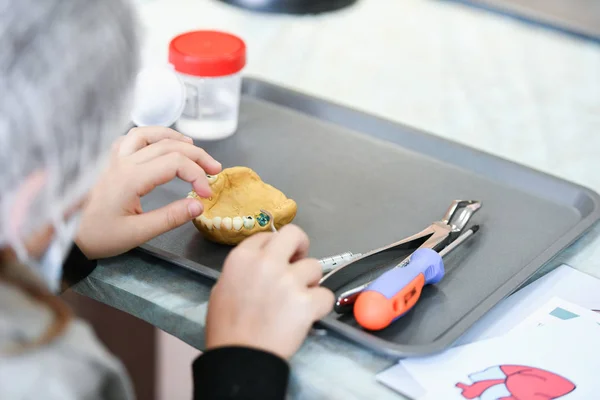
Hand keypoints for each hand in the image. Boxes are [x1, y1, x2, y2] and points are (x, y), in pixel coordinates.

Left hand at [75, 127, 220, 258]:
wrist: (62, 235)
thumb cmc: (98, 236)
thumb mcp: (136, 234)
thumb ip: (169, 218)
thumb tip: (199, 205)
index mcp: (131, 178)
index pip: (175, 163)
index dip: (198, 175)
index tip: (207, 195)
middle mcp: (123, 161)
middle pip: (168, 145)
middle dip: (196, 155)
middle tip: (215, 168)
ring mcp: (112, 158)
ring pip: (147, 133)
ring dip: (173, 137)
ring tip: (192, 146)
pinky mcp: (106, 160)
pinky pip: (130, 137)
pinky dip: (150, 136)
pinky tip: (158, 145)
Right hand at [205, 225, 334, 359]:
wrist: (240, 358)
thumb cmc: (227, 329)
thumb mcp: (222, 288)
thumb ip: (243, 269)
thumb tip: (259, 265)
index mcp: (242, 257)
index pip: (267, 235)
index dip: (275, 247)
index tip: (279, 258)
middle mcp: (266, 263)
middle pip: (295, 234)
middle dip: (301, 246)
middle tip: (299, 262)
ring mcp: (288, 281)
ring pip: (315, 266)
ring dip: (310, 281)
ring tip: (298, 298)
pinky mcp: (306, 302)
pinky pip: (326, 294)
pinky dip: (320, 305)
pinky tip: (308, 314)